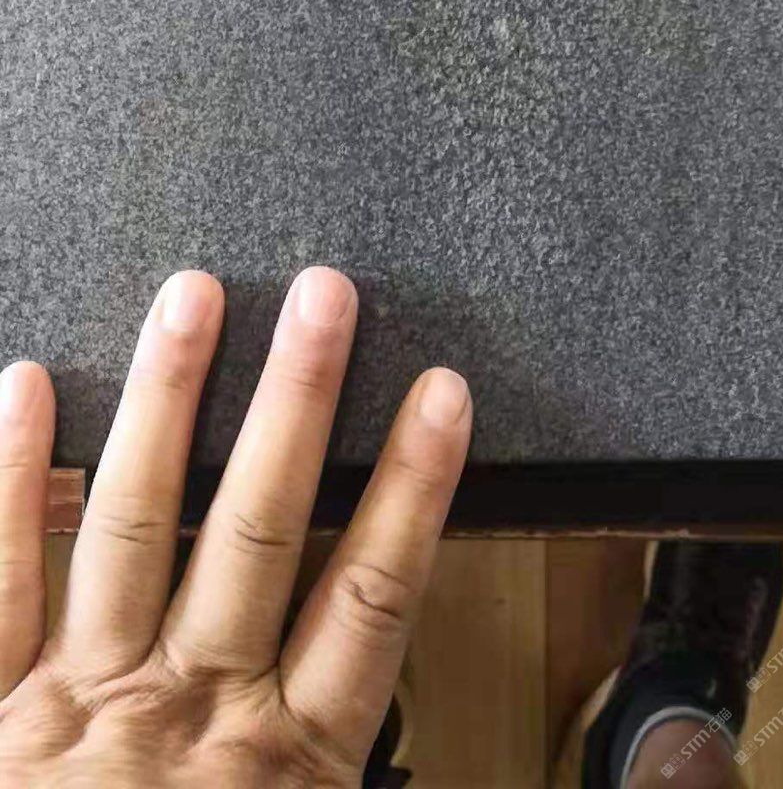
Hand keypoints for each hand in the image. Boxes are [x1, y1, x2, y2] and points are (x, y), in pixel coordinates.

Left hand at [0, 268, 471, 785]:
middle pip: (258, 530)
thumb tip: (481, 769)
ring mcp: (77, 703)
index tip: (442, 395)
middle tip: (324, 297)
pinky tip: (24, 388)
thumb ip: (344, 776)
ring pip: (130, 523)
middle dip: (295, 404)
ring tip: (193, 301)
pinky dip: (9, 478)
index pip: (371, 603)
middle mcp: (183, 717)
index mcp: (276, 771)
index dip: (413, 490)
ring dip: (165, 403)